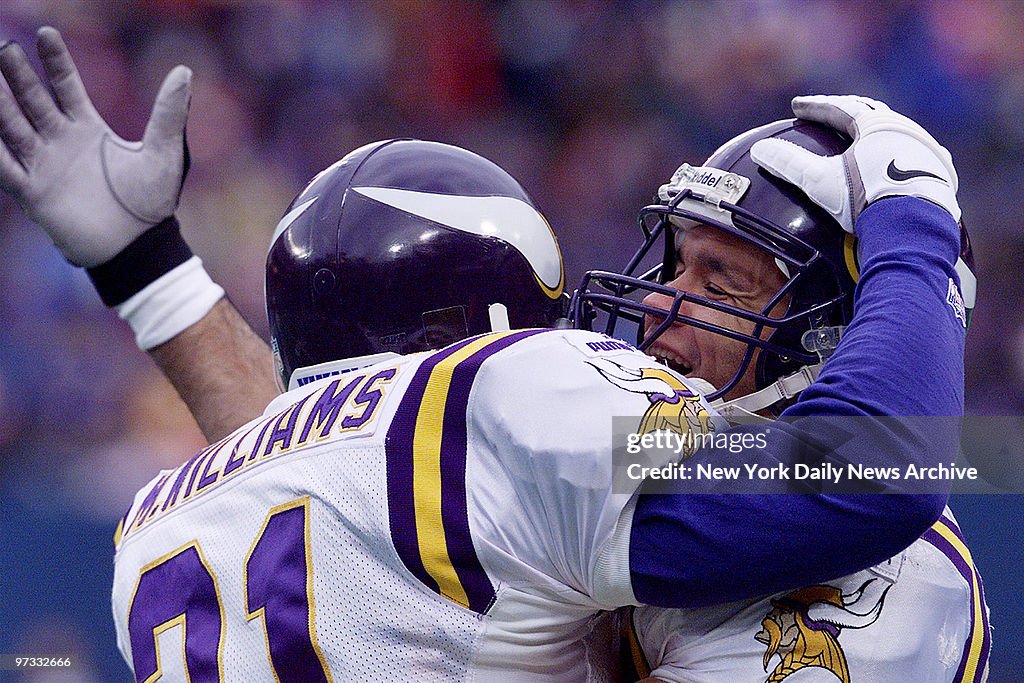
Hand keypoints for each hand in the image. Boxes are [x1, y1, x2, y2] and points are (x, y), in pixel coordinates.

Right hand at [0, 26, 190, 266]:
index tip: (45, 34)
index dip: (55, 61)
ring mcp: (44, 166)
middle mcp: (60, 142)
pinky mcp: (34, 193)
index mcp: (88, 130)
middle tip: (1, 47)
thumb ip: (168, 112)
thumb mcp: (163, 152)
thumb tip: (184, 70)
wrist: (139, 245)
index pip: (65, 87)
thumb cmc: (152, 202)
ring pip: (11, 126)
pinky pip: (5, 168)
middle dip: (16, 75)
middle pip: (32, 100)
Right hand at [750, 95, 958, 232]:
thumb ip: (789, 163)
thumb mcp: (820, 181)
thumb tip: (759, 150)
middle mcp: (906, 130)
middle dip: (848, 112)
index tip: (797, 107)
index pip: (840, 107)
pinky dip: (899, 155)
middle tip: (830, 113)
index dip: (815, 106)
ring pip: (897, 132)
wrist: (914, 227)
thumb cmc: (865, 199)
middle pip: (871, 113)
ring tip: (862, 138)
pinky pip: (917, 156)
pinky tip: (896, 163)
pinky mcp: (940, 173)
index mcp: (876, 125)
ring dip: (876, 132)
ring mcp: (927, 151)